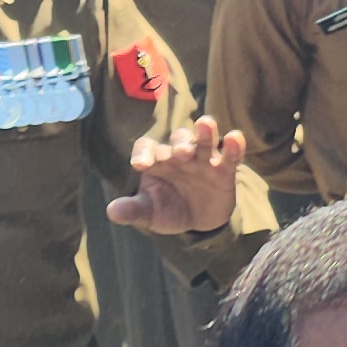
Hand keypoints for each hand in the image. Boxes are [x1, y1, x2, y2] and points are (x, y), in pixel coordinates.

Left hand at [110, 119, 246, 234]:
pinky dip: (233, 146)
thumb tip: (111, 212)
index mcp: (158, 162)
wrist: (200, 222)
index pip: (147, 148)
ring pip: (203, 141)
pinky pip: (230, 155)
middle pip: (179, 140)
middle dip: (179, 143)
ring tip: (205, 124)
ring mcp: (203, 160)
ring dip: (204, 133)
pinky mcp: (224, 170)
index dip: (143, 152)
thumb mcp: (150, 213)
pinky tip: (234, 138)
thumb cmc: (169, 210)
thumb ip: (133, 210)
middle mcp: (180, 156)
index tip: (139, 165)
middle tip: (181, 153)